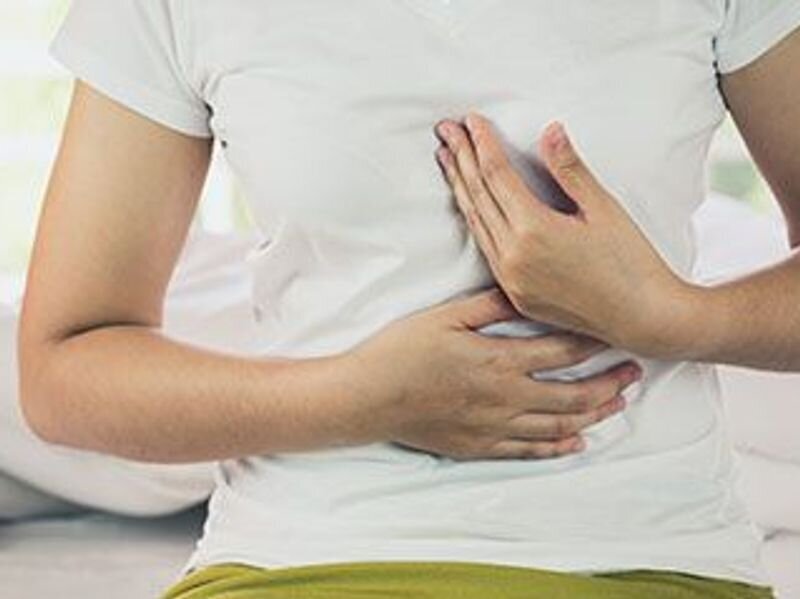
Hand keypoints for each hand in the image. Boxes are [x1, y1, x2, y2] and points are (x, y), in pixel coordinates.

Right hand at [344, 287, 642, 461]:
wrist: (368, 398)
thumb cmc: (401, 352)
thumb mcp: (444, 317)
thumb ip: (489, 306)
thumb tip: (525, 290)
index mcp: (499, 360)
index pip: (561, 352)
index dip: (593, 344)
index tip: (616, 334)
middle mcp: (506, 398)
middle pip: (572, 394)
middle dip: (607, 383)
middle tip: (633, 373)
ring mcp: (495, 427)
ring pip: (558, 425)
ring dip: (593, 415)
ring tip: (618, 405)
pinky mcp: (480, 446)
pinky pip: (529, 451)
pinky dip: (558, 448)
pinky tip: (577, 443)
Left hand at [433, 114, 696, 355]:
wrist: (643, 319)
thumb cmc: (632, 262)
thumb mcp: (603, 208)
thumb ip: (570, 169)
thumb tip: (549, 130)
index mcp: (534, 230)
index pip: (496, 175)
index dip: (483, 144)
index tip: (471, 120)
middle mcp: (514, 257)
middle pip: (478, 196)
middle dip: (461, 159)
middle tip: (446, 131)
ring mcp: (511, 280)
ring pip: (476, 224)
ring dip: (460, 189)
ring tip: (448, 160)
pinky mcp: (515, 296)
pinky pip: (486, 251)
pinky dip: (476, 221)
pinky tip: (470, 205)